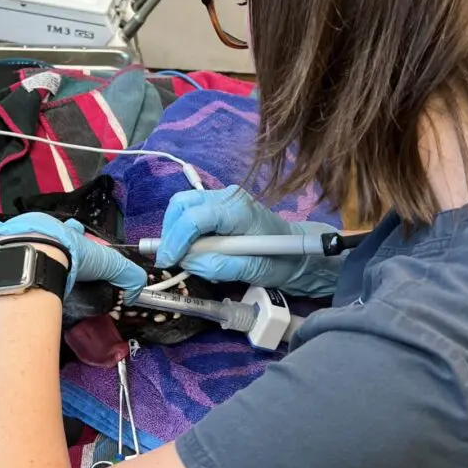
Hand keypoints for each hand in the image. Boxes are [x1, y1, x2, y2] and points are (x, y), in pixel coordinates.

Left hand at [0, 212, 146, 302]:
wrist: (37, 253)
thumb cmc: (68, 255)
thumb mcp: (103, 262)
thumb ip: (124, 275)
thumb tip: (138, 288)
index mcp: (51, 229)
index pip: (62, 234)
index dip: (68, 243)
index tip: (72, 251)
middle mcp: (21, 230)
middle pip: (26, 239)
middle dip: (31, 247)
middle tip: (35, 265)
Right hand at [156, 185, 342, 296]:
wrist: (299, 251)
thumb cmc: (281, 261)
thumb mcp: (254, 270)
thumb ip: (221, 266)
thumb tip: (188, 262)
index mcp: (238, 210)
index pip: (195, 217)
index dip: (176, 240)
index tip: (168, 262)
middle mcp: (228, 197)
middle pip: (182, 204)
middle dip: (170, 232)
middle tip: (171, 258)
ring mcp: (223, 198)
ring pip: (182, 206)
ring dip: (175, 231)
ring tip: (182, 256)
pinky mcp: (219, 206)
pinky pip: (190, 212)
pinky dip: (183, 230)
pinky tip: (192, 248)